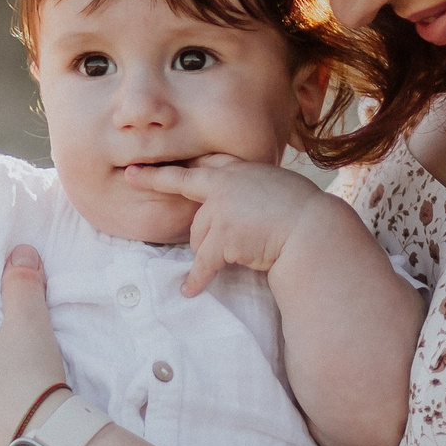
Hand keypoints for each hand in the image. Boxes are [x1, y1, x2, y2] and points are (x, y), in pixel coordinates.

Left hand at [124, 156, 330, 295]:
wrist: (314, 231)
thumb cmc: (307, 215)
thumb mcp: (281, 188)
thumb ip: (256, 189)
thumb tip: (245, 206)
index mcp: (243, 170)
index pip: (208, 163)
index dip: (184, 162)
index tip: (161, 155)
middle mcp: (227, 184)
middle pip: (183, 183)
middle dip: (153, 177)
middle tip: (131, 174)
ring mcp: (222, 209)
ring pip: (200, 237)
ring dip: (211, 251)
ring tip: (242, 253)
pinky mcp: (222, 236)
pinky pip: (204, 263)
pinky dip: (198, 280)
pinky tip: (190, 291)